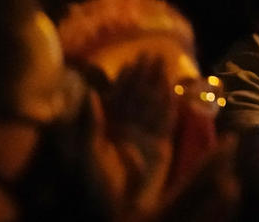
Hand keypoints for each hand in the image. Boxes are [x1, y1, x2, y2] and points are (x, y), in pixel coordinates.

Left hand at [92, 53, 175, 214]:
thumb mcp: (84, 154)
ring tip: (164, 65)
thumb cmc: (94, 187)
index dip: (125, 80)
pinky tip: (174, 92)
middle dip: (145, 76)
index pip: (119, 98)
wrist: (113, 211)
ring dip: (159, 85)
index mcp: (107, 130)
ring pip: (154, 106)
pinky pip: (167, 124)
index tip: (132, 60)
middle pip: (138, 98)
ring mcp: (145, 140)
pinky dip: (171, 107)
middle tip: (153, 53)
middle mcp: (127, 131)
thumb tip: (91, 93)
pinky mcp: (161, 151)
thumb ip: (89, 125)